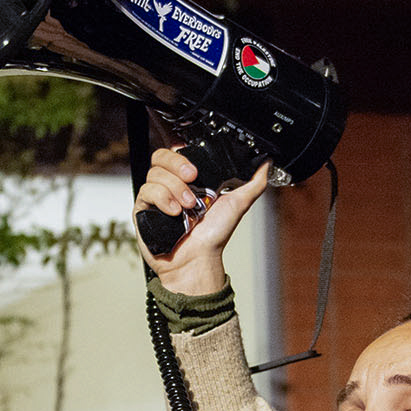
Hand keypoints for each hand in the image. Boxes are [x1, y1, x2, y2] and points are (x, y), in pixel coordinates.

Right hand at [133, 147, 268, 295]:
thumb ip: (253, 181)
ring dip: (174, 187)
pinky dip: (162, 198)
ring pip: (155, 173)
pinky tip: (174, 212)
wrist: (197, 260)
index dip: (183, 151)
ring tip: (188, 206)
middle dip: (178, 164)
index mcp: (189, 179)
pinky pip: (146, 191)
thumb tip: (266, 162)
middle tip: (193, 178)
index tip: (198, 167)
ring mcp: (156, 196)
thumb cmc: (213, 237)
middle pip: (162, 155)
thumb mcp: (239, 203)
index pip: (177, 150)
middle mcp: (171, 184)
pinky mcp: (143, 209)